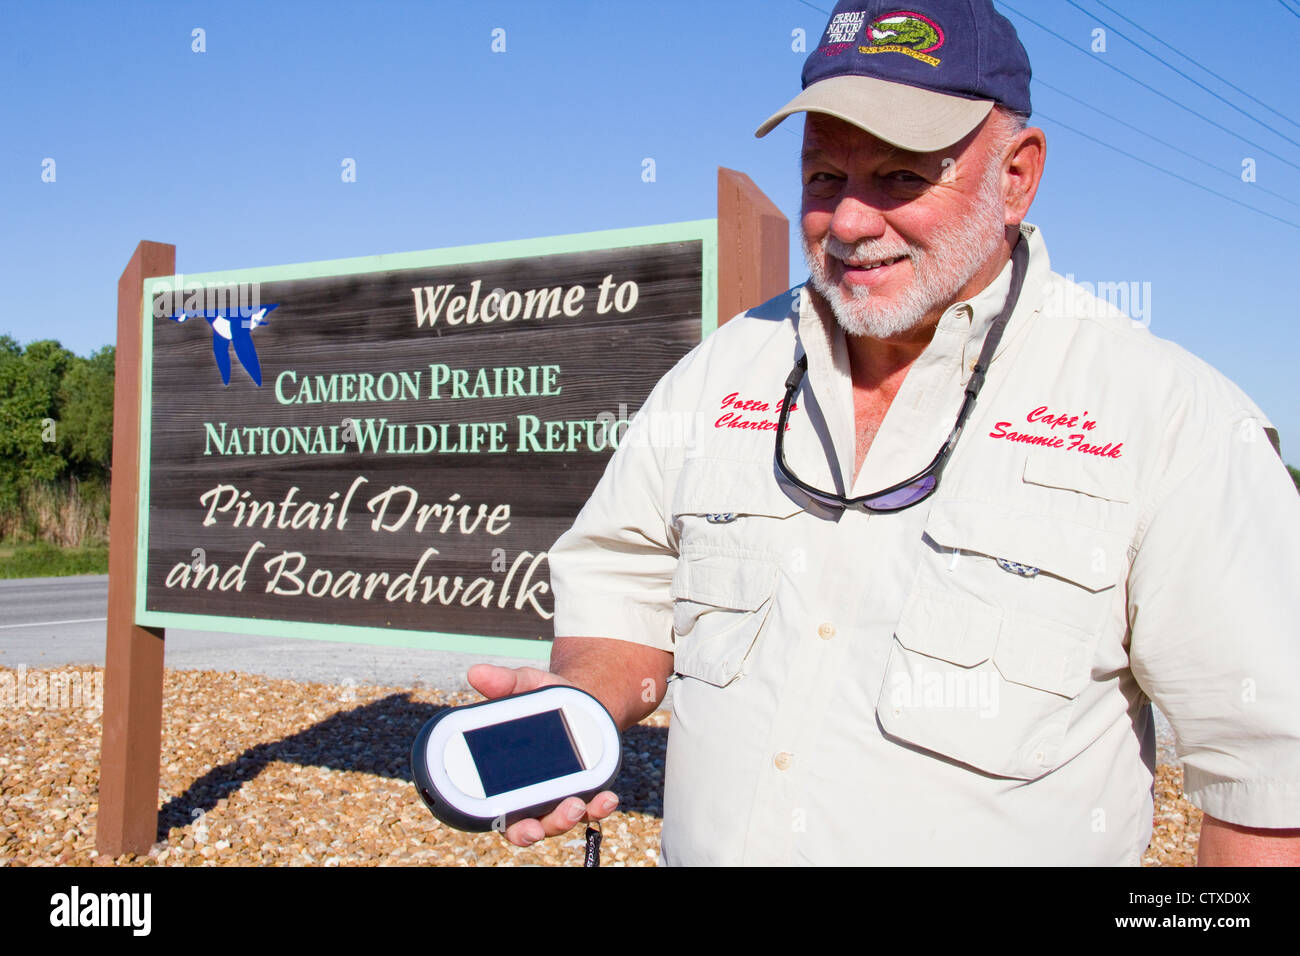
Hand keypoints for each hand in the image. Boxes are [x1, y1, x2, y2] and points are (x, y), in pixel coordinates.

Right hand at [465, 663, 620, 846]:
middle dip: (550, 825)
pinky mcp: (586, 788)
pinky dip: (599, 806)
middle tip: (566, 810)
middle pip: (537, 825)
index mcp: (508, 779)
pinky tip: (608, 797)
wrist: (581, 697)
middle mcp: (533, 794)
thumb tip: (476, 673)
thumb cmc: (544, 697)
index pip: (504, 814)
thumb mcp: (526, 685)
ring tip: (583, 803)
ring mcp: (560, 794)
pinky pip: (591, 807)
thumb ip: (504, 682)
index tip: (524, 827)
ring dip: (573, 818)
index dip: (512, 826)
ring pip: (563, 820)